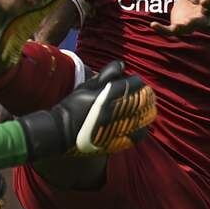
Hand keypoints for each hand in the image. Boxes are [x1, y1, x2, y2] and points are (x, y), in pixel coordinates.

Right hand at [16, 61, 156, 159]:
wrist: (59, 132)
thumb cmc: (72, 106)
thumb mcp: (86, 86)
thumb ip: (106, 75)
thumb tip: (123, 66)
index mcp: (105, 95)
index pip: (131, 85)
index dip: (137, 82)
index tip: (137, 82)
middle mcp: (112, 111)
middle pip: (140, 100)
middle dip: (146, 95)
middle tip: (148, 93)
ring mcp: (114, 128)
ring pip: (141, 118)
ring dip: (148, 110)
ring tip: (150, 107)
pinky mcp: (114, 143)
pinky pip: (136, 136)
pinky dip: (143, 129)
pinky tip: (144, 125)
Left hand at [150, 0, 209, 36]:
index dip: (208, 4)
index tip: (203, 0)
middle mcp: (202, 18)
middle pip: (199, 22)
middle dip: (194, 23)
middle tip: (190, 22)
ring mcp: (189, 24)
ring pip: (185, 29)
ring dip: (179, 29)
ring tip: (175, 27)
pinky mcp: (177, 25)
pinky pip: (169, 30)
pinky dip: (162, 29)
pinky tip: (153, 24)